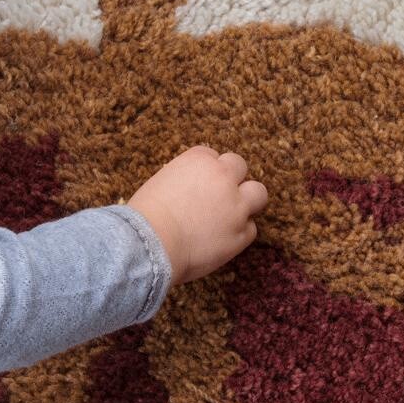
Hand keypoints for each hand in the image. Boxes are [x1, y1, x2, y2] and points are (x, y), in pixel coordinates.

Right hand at [126, 146, 267, 285]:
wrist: (150, 246)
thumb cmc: (145, 218)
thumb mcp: (159, 184)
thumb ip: (182, 181)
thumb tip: (188, 193)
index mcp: (199, 160)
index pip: (212, 156)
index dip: (206, 172)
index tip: (198, 185)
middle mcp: (223, 177)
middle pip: (240, 167)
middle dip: (232, 179)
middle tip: (219, 196)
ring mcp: (236, 205)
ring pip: (258, 194)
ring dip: (248, 202)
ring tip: (232, 215)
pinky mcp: (241, 234)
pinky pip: (250, 229)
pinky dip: (238, 234)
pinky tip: (221, 240)